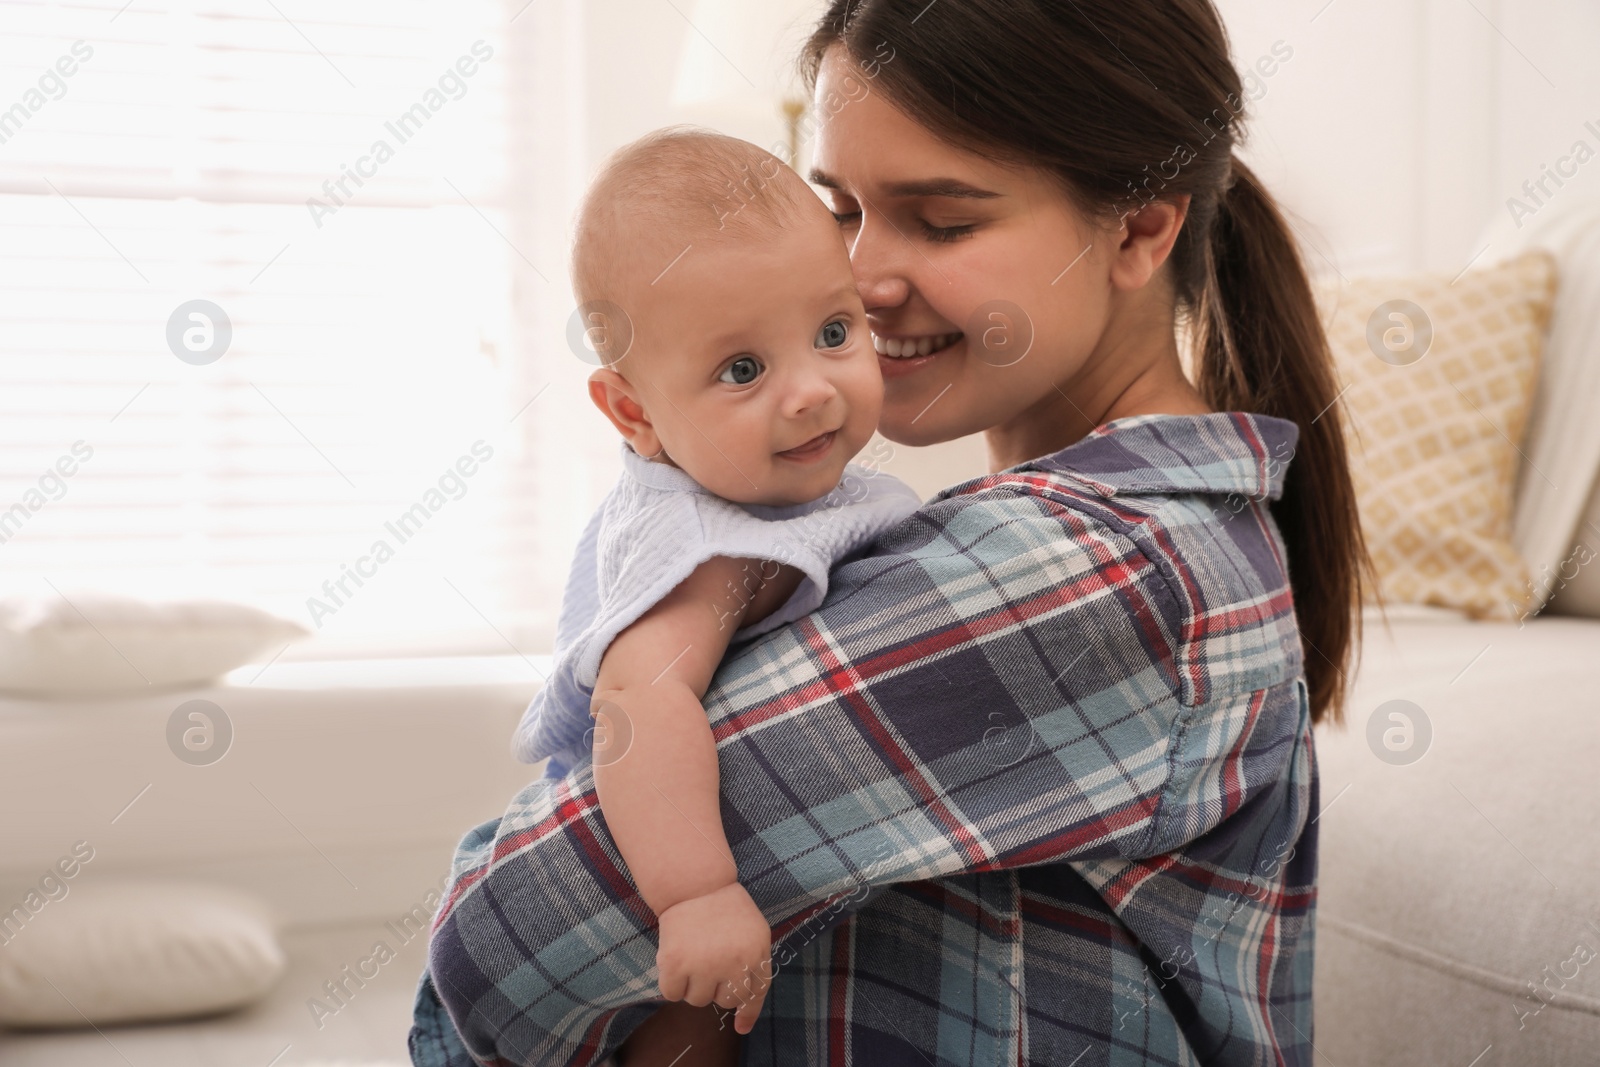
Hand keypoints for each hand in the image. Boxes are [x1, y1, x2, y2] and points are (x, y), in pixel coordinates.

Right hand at [655, 882, 771, 1034]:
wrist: (695, 885)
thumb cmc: (726, 909)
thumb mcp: (755, 933)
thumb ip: (755, 968)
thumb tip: (743, 1016)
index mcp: (756, 954)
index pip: (754, 995)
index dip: (748, 1013)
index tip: (740, 1028)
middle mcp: (732, 964)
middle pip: (724, 1001)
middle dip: (716, 986)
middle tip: (710, 959)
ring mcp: (703, 966)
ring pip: (697, 1000)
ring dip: (693, 984)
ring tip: (693, 954)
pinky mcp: (675, 964)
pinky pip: (672, 994)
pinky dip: (671, 982)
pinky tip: (676, 959)